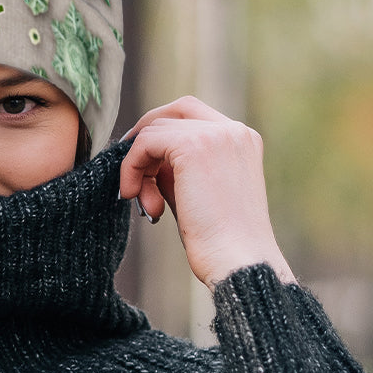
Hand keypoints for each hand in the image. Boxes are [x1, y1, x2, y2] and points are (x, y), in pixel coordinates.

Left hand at [119, 97, 294, 289]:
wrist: (237, 262)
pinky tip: (133, 195)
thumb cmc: (219, 240)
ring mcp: (216, 135)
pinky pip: (145, 143)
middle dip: (146, 138)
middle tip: (131, 171)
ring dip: (139, 165)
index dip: (161, 133)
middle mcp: (233, 130)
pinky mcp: (194, 146)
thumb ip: (176, 167)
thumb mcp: (196, 191)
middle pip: (174, 111)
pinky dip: (131, 167)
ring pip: (154, 130)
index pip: (193, 115)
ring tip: (146, 204)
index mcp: (242, 140)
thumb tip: (144, 156)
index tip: (144, 164)